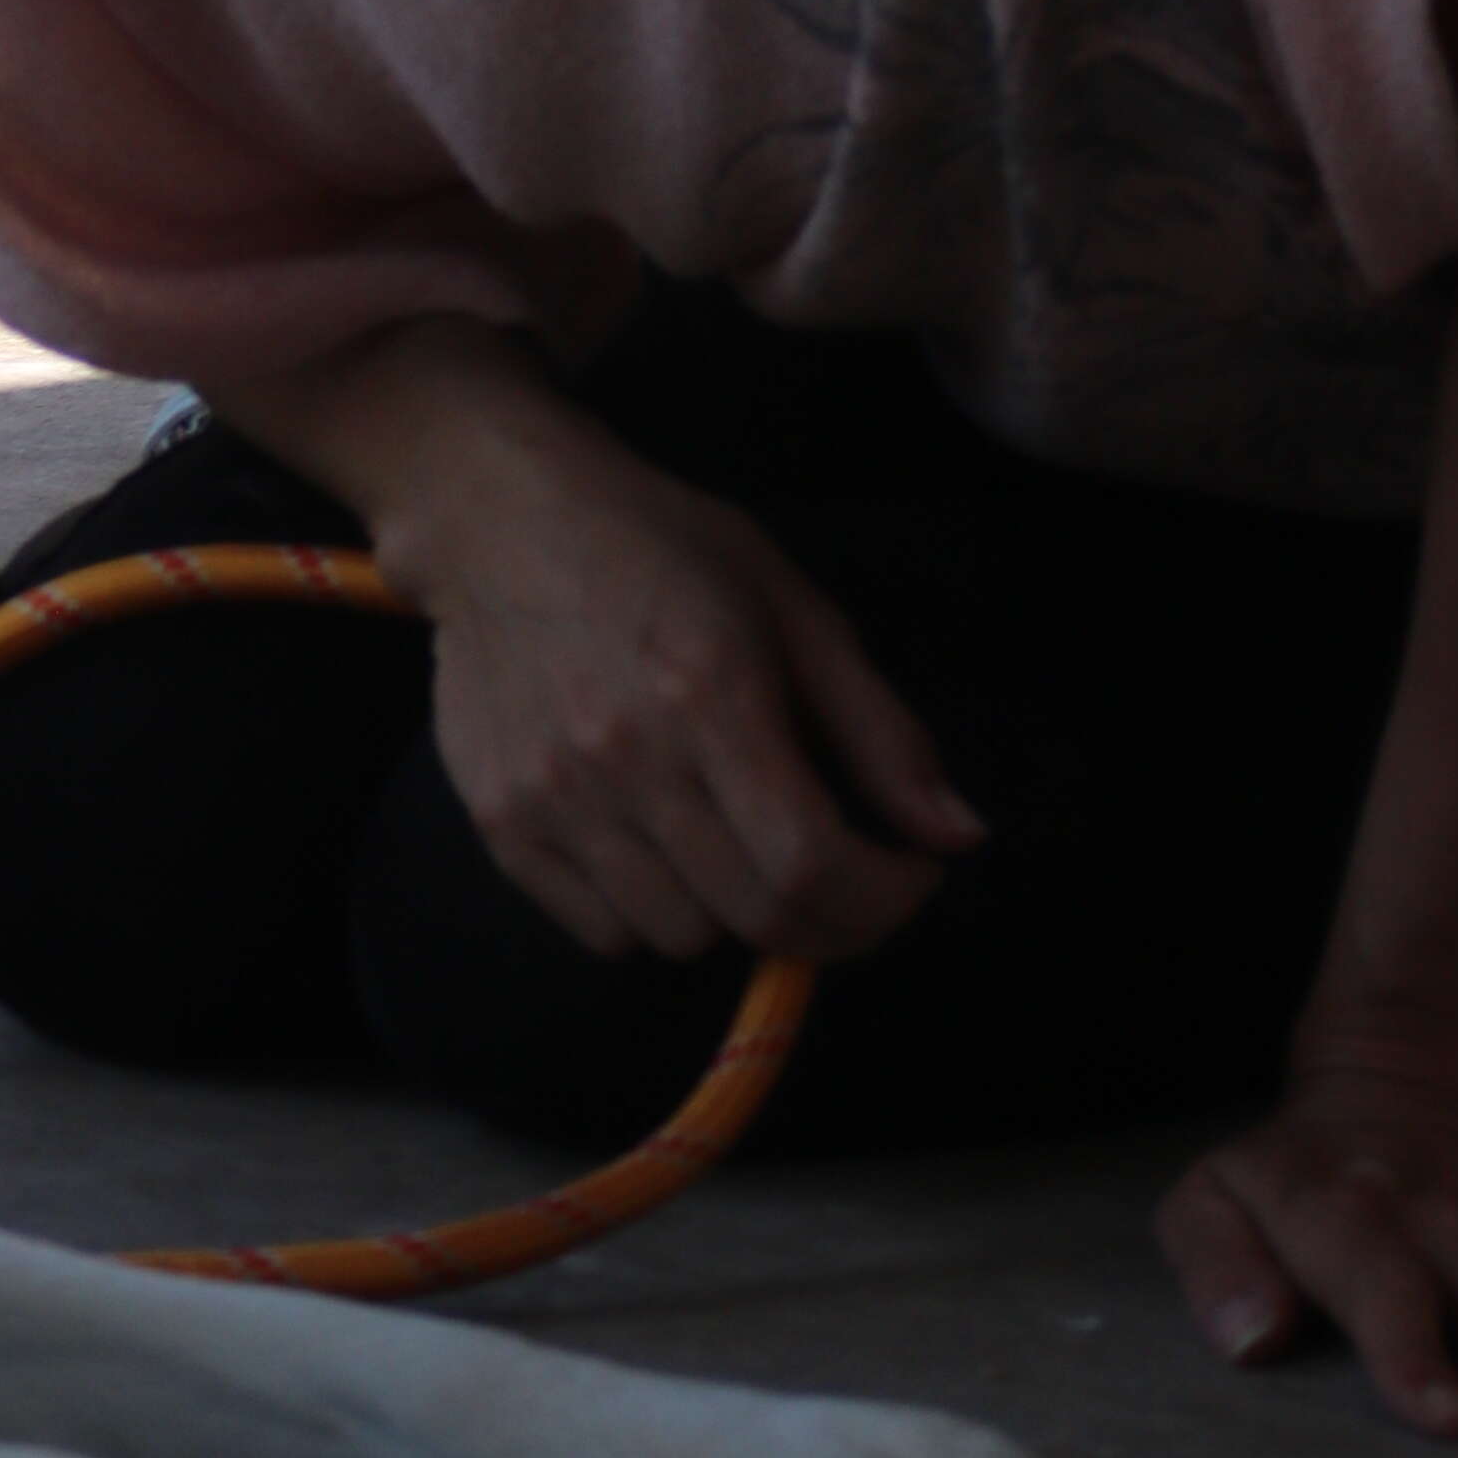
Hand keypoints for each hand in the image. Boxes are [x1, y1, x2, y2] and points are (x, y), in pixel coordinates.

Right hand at [401, 432, 983, 968]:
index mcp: (710, 692)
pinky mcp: (500, 822)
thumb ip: (881, 732)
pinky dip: (650, 913)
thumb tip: (959, 835)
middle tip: (847, 878)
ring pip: (680, 938)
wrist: (498, 519)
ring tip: (734, 841)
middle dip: (835, 922)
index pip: (811, 862)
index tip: (908, 875)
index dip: (883, 898)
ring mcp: (552, 796)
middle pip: (757, 915)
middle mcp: (623, 755)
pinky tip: (661, 845)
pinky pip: (604, 932)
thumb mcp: (794, 611)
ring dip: (734, 912)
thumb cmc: (660, 551)